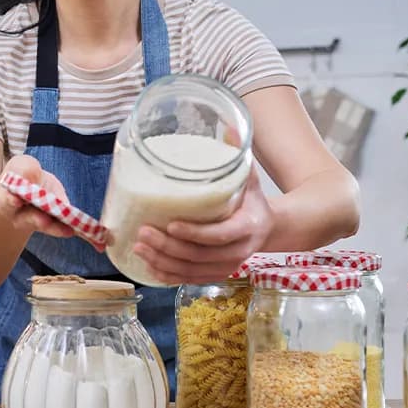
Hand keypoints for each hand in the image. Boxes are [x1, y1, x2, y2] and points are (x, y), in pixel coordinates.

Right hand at [0, 154, 75, 239]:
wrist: (30, 184)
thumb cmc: (22, 174)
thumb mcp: (22, 165)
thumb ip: (26, 170)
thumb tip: (32, 176)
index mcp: (6, 198)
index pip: (6, 201)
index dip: (11, 201)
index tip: (15, 201)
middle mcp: (18, 216)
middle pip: (26, 219)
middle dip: (36, 219)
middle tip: (44, 220)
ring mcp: (35, 222)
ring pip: (45, 226)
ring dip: (55, 227)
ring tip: (67, 229)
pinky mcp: (52, 222)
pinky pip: (59, 226)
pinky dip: (66, 227)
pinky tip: (75, 228)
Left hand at [132, 169, 274, 283]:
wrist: (269, 227)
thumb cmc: (253, 199)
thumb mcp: (250, 177)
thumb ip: (238, 156)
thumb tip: (230, 127)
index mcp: (248, 227)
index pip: (219, 235)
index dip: (195, 233)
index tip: (171, 224)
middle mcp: (239, 252)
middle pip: (199, 256)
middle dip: (168, 247)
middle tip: (143, 232)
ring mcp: (227, 267)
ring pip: (191, 271)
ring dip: (162, 262)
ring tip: (138, 247)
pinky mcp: (216, 274)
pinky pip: (190, 280)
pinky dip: (168, 276)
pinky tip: (149, 267)